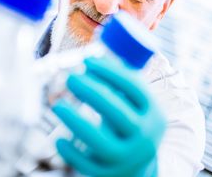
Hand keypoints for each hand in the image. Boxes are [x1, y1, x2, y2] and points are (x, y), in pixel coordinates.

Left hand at [52, 56, 165, 176]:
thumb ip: (118, 80)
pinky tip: (59, 140)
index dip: (111, 72)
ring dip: (77, 122)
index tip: (87, 60)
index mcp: (153, 114)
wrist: (137, 167)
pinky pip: (88, 165)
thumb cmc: (128, 124)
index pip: (135, 89)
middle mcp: (145, 138)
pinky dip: (72, 153)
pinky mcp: (110, 174)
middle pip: (117, 114)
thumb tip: (96, 47)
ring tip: (58, 106)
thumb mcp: (133, 104)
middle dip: (92, 93)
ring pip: (101, 142)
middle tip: (70, 78)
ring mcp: (128, 159)